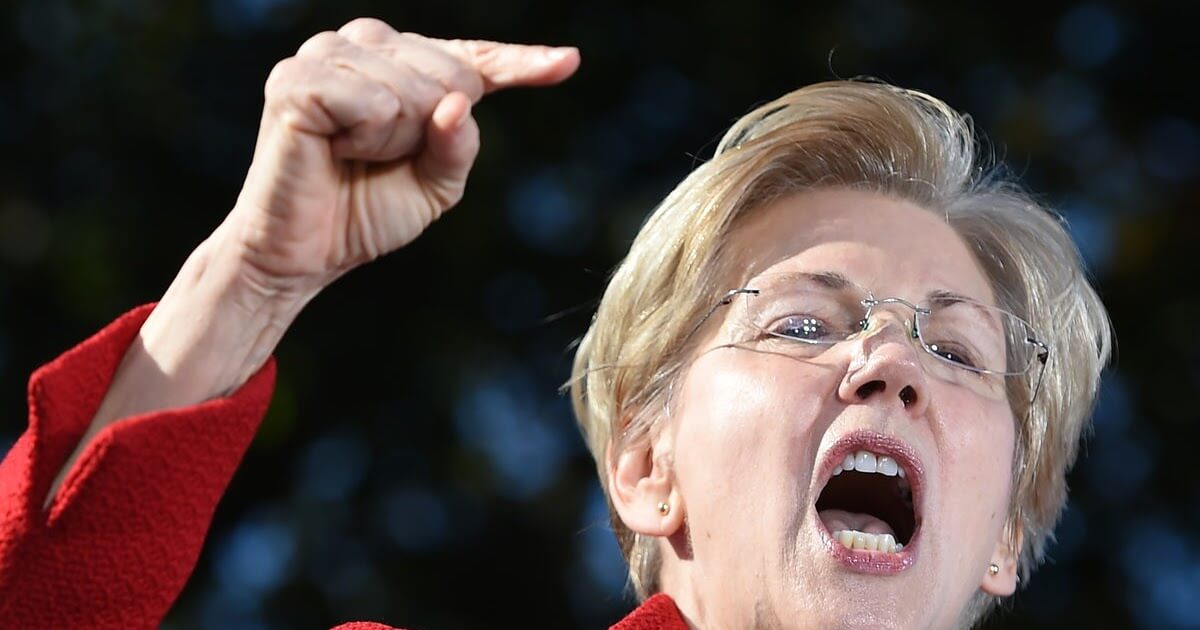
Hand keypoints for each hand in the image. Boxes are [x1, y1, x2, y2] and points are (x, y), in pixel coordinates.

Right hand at [45, 22, 577, 506]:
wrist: (304, 254)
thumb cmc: (365, 211)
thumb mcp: (436, 186)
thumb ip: (459, 145)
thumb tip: (461, 104)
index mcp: (403, 64)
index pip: (473, 56)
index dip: (521, 62)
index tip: (567, 63)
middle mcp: (365, 44)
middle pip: (452, 75)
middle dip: (431, 133)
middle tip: (381, 158)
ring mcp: (326, 54)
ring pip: (414, 89)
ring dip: (394, 140)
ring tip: (353, 155)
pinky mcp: (296, 80)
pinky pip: (372, 102)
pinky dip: (367, 137)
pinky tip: (335, 148)